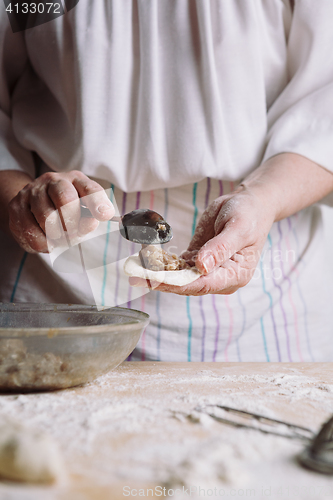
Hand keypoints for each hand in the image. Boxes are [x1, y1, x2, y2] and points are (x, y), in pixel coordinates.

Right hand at [8, 170, 114, 252]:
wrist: (32, 204)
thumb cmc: (64, 209)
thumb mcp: (82, 210)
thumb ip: (91, 215)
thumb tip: (95, 220)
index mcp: (75, 180)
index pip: (90, 188)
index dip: (98, 203)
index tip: (104, 216)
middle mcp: (52, 181)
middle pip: (66, 199)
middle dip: (73, 223)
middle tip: (74, 232)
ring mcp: (32, 192)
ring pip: (47, 218)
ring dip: (58, 235)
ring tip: (60, 236)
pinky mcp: (16, 207)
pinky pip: (32, 232)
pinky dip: (43, 243)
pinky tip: (47, 239)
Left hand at [129, 186, 275, 294]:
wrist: (249, 205)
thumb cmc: (249, 215)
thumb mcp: (238, 228)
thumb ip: (221, 248)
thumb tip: (202, 266)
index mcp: (235, 275)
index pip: (202, 285)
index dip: (177, 284)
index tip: (156, 280)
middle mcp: (220, 278)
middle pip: (187, 285)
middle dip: (161, 281)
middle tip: (136, 276)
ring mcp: (208, 271)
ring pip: (179, 277)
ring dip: (157, 273)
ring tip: (135, 267)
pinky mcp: (197, 260)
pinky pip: (177, 265)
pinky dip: (161, 263)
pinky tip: (145, 257)